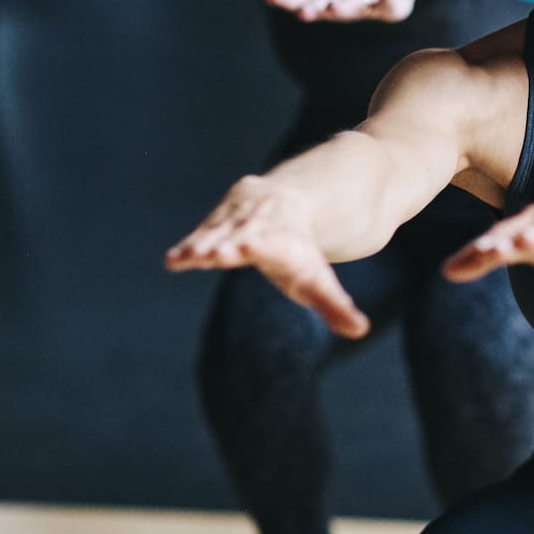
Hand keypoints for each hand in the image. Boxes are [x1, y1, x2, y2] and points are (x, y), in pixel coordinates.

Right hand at [165, 177, 370, 337]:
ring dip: (201, 245)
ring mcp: (240, 214)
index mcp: (288, 241)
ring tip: (182, 259)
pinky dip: (190, 245)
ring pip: (219, 232)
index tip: (246, 251)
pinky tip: (172, 261)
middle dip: (228, 245)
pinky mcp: (221, 214)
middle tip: (213, 255)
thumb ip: (335, 305)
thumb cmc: (300, 254)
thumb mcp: (317, 280)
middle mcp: (263, 223)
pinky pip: (203, 231)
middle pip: (243, 235)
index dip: (260, 247)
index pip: (273, 245)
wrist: (290, 203)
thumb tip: (360, 331)